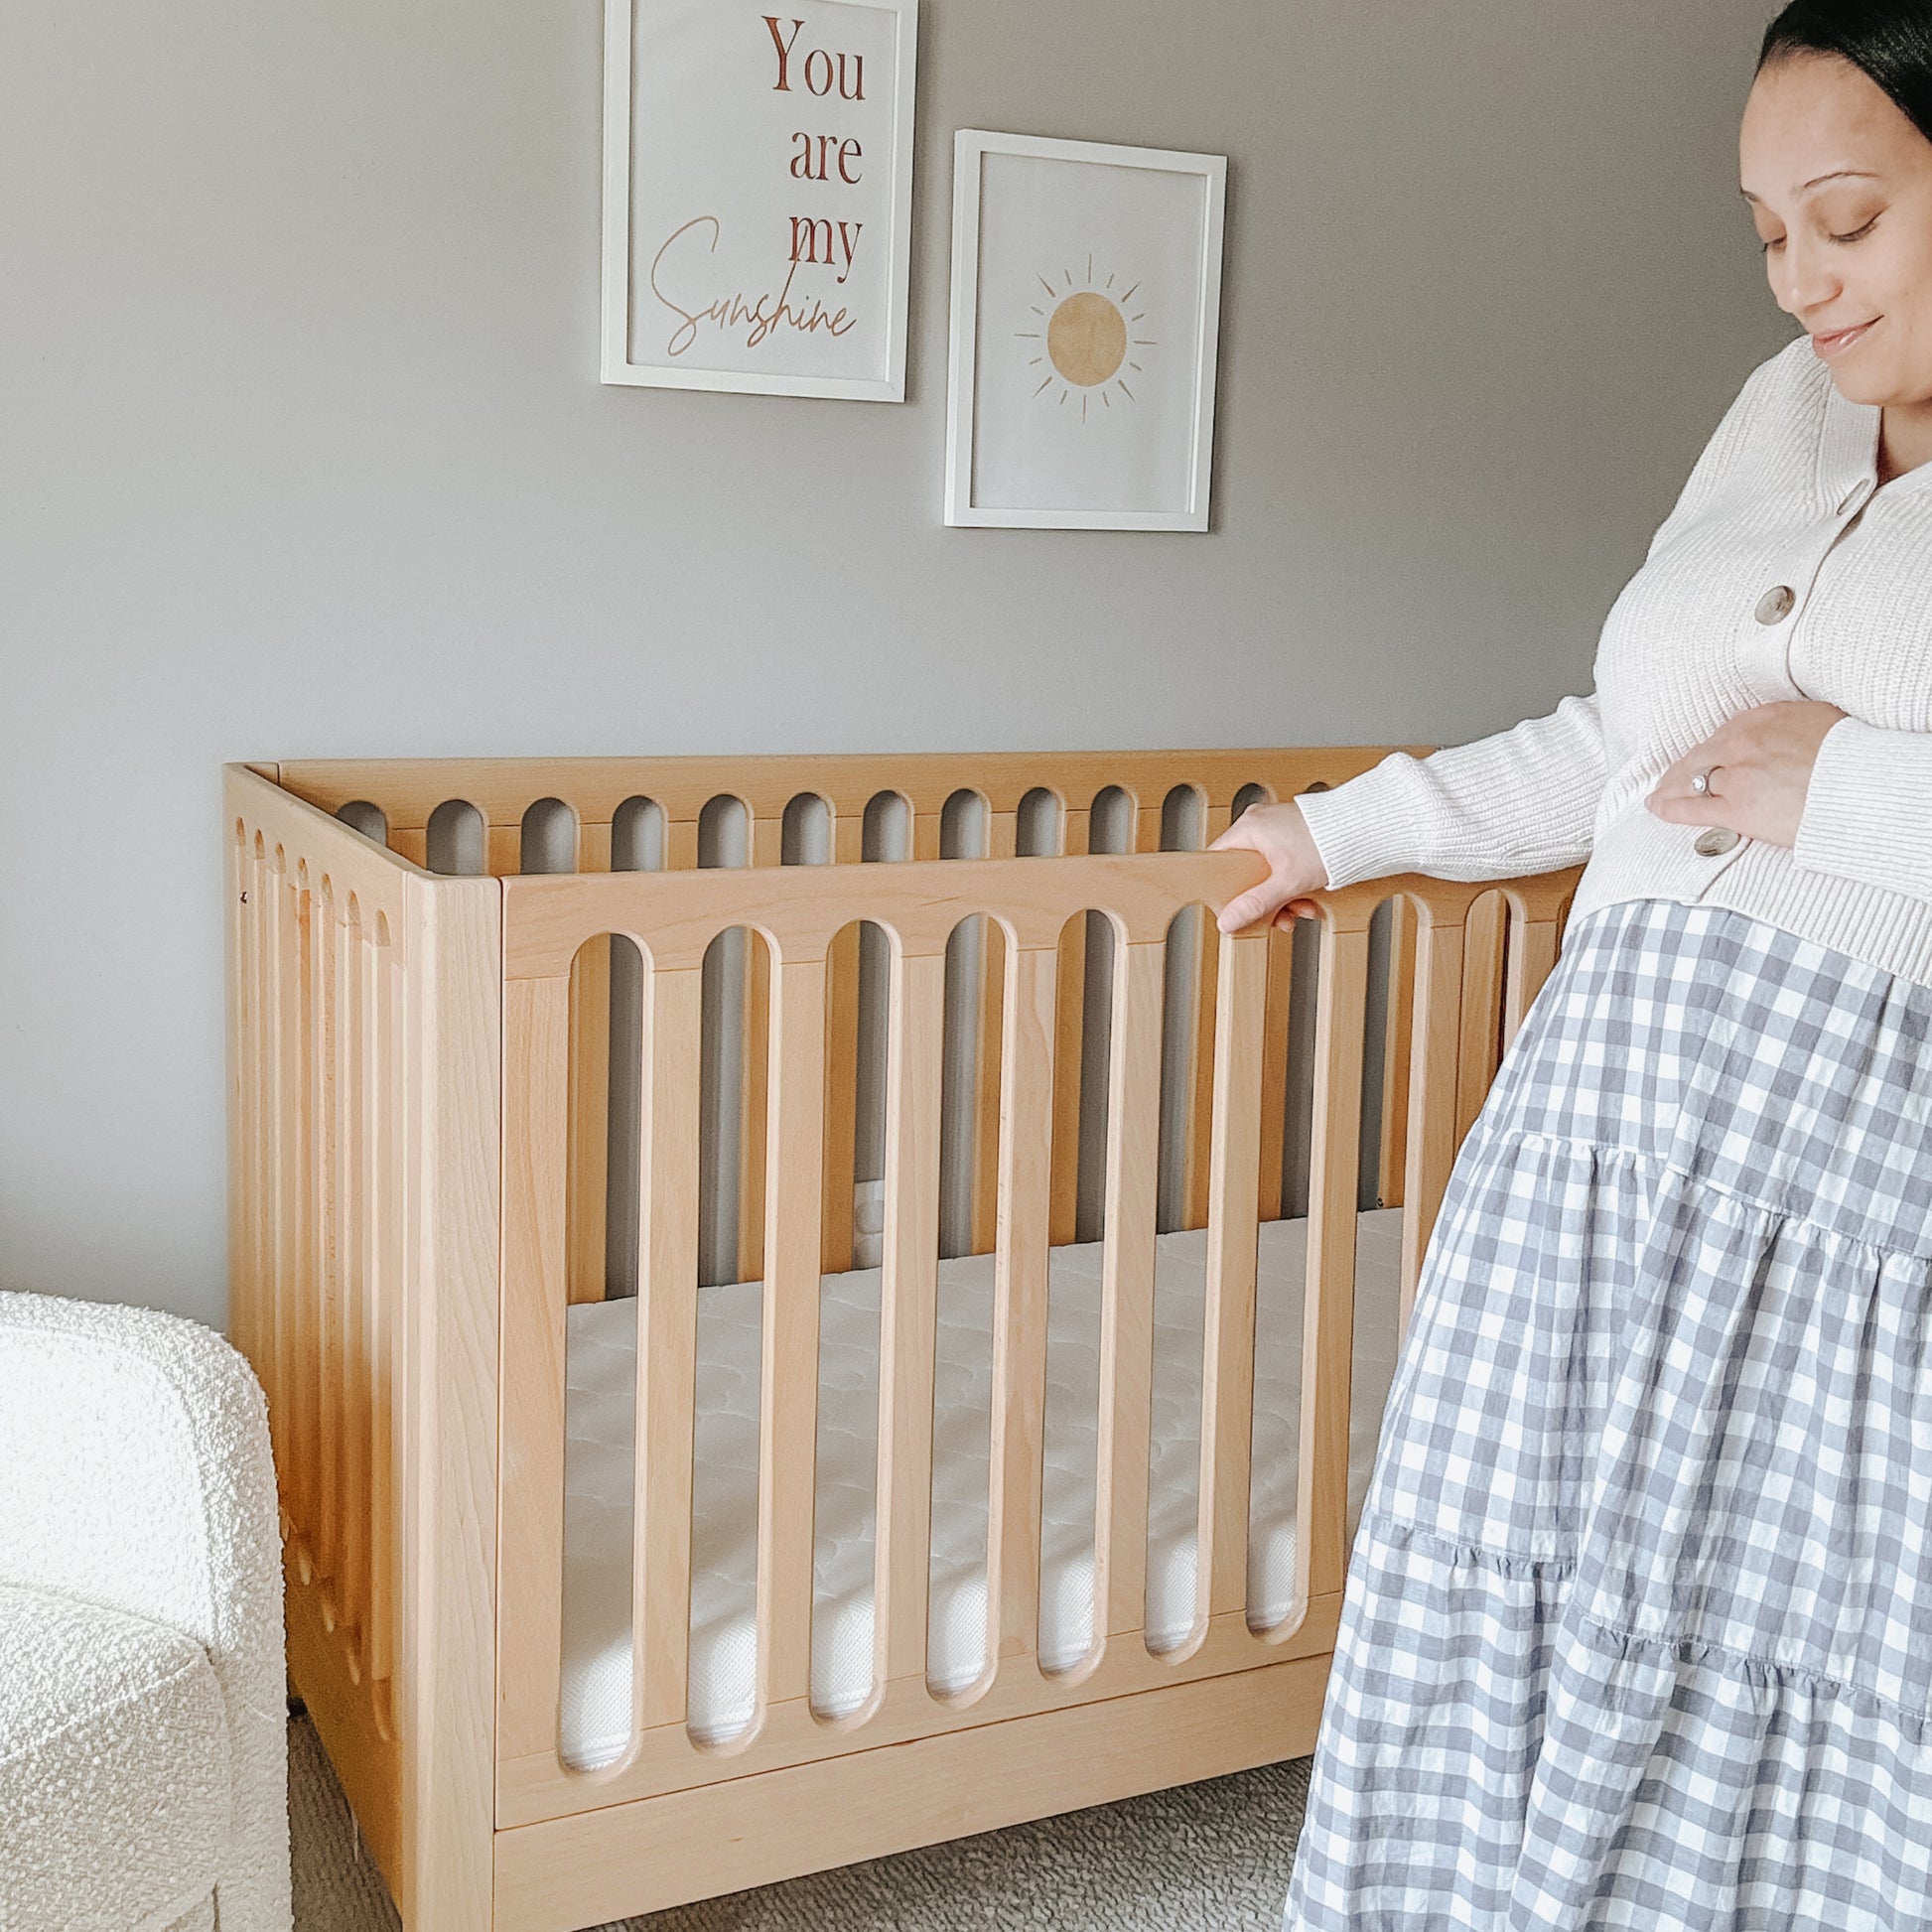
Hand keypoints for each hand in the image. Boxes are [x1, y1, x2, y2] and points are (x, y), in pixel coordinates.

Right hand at [1211, 800, 1329, 932]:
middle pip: (1246, 871)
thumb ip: (1255, 904)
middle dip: (1264, 899)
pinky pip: (1281, 864)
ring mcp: (1277, 827)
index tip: (1232, 906)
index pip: (1219, 859)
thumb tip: (1229, 920)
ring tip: (1300, 909)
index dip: (1223, 887)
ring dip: (1281, 896)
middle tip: (1276, 915)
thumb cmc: (1329, 842)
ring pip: (1266, 871)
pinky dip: (1291, 883)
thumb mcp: (1287, 882)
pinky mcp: (1293, 834)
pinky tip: (1307, 898)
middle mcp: (1260, 823)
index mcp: (1249, 827)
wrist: (1365, 829)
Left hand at [1645, 701, 1846, 848]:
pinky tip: (1657, 808)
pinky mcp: (1736, 807)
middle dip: (1684, 767)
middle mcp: (1743, 742)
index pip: (1727, 732)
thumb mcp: (1826, 723)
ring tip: (1660, 794)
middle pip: (1702, 754)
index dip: (1714, 748)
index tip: (1709, 753)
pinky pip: (1692, 808)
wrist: (1862, 783)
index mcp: (1766, 717)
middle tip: (1671, 776)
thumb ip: (1798, 728)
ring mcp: (1736, 775)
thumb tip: (1797, 735)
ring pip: (1691, 779)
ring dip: (1672, 787)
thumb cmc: (1854, 755)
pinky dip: (1670, 808)